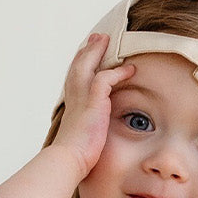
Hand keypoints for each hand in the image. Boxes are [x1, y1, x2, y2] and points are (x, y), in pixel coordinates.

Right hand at [50, 34, 135, 180]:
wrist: (68, 159)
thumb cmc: (75, 157)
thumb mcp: (82, 139)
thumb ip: (89, 131)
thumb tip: (93, 139)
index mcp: (72, 105)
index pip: (76, 79)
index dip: (82, 64)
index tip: (88, 53)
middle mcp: (74, 97)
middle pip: (79, 65)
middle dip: (88, 50)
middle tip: (97, 38)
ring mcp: (82, 97)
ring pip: (88, 64)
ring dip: (98, 51)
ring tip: (108, 41)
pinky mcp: (94, 101)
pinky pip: (106, 78)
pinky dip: (118, 73)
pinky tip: (129, 70)